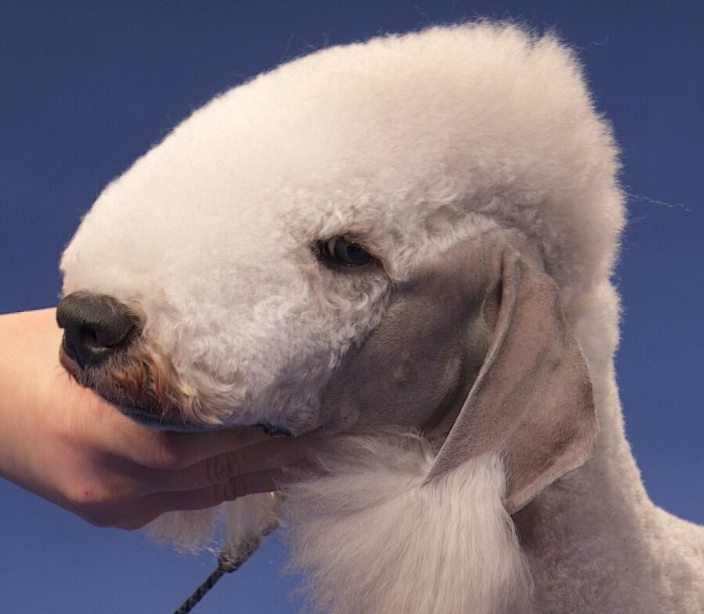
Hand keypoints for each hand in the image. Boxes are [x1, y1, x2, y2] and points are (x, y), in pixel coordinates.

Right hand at [0, 308, 303, 529]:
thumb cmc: (25, 360)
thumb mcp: (89, 341)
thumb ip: (152, 357)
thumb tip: (217, 345)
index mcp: (103, 432)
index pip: (205, 440)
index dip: (263, 431)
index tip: (309, 413)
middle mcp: (113, 480)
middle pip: (216, 473)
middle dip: (277, 457)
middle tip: (327, 437)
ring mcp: (113, 504)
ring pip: (205, 495)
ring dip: (259, 475)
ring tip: (307, 456)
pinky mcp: (113, 513)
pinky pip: (183, 502)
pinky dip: (222, 482)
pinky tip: (256, 469)